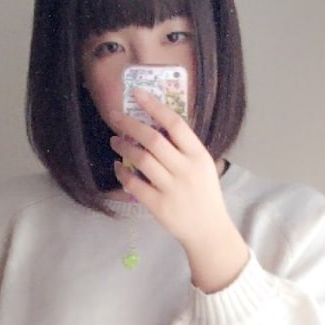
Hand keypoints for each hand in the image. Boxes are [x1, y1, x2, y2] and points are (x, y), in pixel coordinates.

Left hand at [108, 89, 248, 293]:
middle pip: (153, 140)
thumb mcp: (203, 166)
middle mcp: (186, 170)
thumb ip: (184, 148)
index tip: (137, 94)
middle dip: (130, 125)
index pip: (175, 124)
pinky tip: (118, 166)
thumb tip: (156, 125)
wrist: (209, 231)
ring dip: (124, 147)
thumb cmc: (204, 195)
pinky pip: (134, 184)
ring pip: (141, 160)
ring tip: (115, 141)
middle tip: (115, 117)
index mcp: (198, 156)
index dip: (154, 106)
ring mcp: (172, 189)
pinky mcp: (159, 206)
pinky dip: (122, 173)